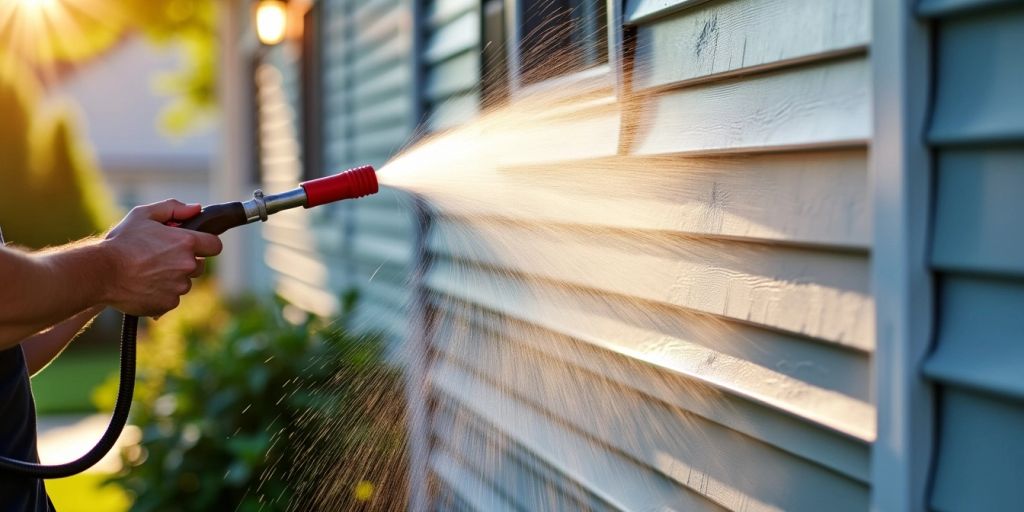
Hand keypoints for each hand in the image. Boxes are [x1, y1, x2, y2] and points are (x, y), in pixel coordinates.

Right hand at [101, 199, 222, 316]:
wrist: (100, 273)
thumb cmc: (121, 242)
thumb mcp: (143, 215)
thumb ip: (173, 208)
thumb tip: (196, 208)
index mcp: (186, 242)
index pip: (215, 245)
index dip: (206, 245)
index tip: (195, 246)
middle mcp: (187, 265)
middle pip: (199, 265)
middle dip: (185, 261)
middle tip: (160, 258)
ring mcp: (179, 286)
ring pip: (184, 283)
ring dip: (172, 279)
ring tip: (146, 272)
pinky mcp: (168, 303)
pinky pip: (171, 298)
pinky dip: (161, 294)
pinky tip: (143, 285)